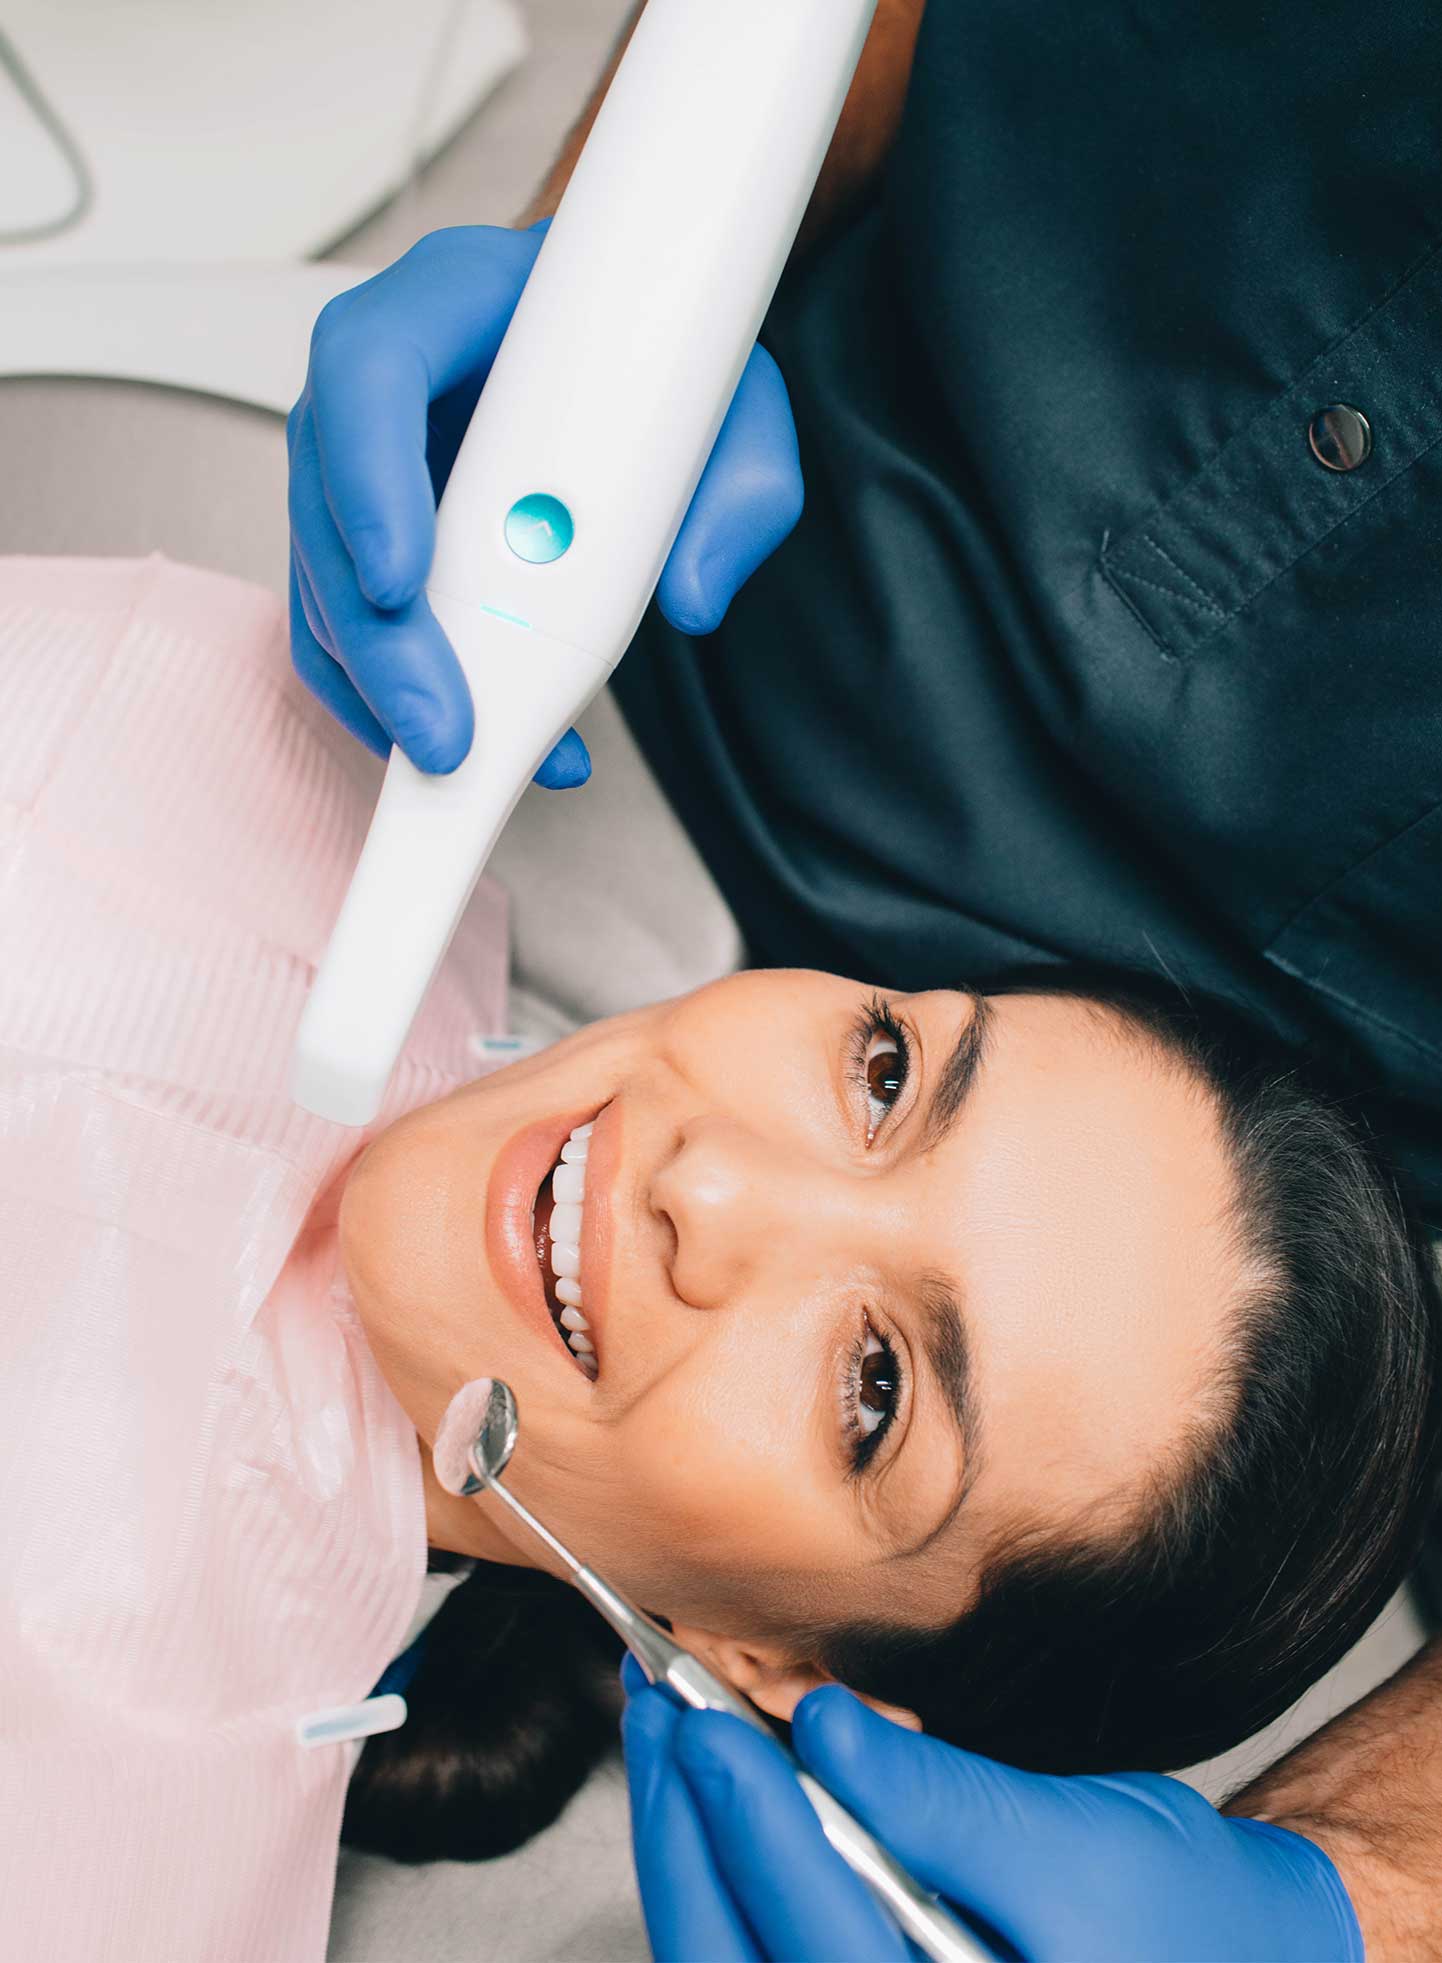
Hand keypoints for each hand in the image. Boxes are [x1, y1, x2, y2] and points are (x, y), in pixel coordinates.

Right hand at [287, 224, 802, 781]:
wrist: (636, 359)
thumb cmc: (670, 363)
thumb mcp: (741, 401)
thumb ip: (741, 490)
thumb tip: (691, 596)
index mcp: (455, 299)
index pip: (370, 366)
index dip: (369, 474)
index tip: (406, 581)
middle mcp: (388, 377)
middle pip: (325, 501)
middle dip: (377, 638)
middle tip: (442, 734)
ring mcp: (364, 460)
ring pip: (327, 581)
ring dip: (382, 689)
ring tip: (467, 762)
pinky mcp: (373, 535)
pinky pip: (350, 626)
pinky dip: (394, 700)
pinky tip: (474, 749)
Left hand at [621, 1663, 1363, 1962]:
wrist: (1231, 1956)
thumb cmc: (1180, 1907)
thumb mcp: (1080, 1839)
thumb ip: (940, 1799)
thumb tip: (821, 1728)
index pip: (824, 1940)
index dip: (754, 1825)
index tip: (705, 1721)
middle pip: (743, 1960)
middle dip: (686, 1828)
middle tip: (657, 1701)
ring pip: (729, 1960)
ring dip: (685, 1841)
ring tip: (664, 1725)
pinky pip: (754, 1953)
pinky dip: (717, 1868)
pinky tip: (705, 1788)